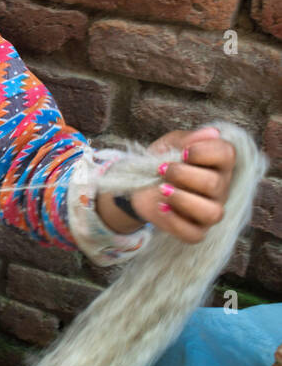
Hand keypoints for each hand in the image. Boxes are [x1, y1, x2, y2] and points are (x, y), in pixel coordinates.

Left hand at [100, 125, 235, 244]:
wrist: (138, 185)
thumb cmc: (161, 162)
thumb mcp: (169, 145)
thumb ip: (187, 139)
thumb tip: (212, 132)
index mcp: (218, 164)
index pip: (227, 154)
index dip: (203, 151)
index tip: (182, 152)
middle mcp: (220, 188)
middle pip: (215, 184)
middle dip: (183, 174)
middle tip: (162, 170)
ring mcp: (209, 211)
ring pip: (212, 213)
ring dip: (183, 200)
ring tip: (162, 189)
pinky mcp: (195, 230)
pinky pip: (193, 234)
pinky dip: (175, 221)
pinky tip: (161, 207)